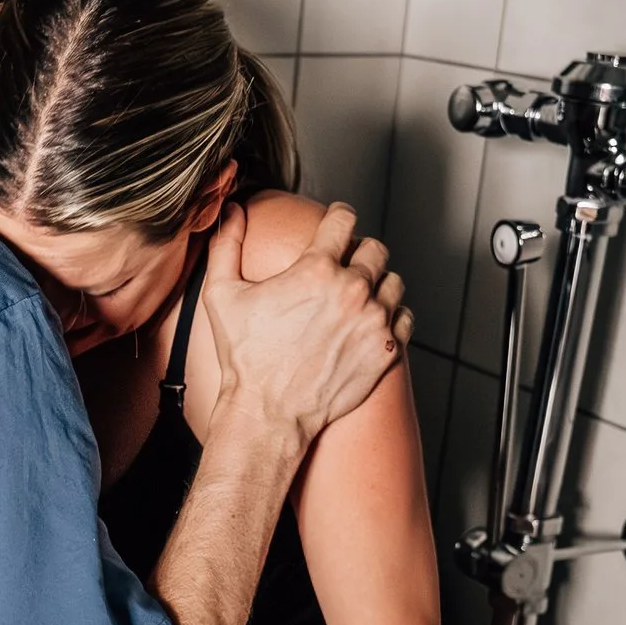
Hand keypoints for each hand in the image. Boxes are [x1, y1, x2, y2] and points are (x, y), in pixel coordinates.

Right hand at [201, 200, 409, 445]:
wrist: (269, 414)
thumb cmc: (244, 358)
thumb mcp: (222, 297)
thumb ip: (226, 246)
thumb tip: (231, 210)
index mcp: (317, 269)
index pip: (344, 219)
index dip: (338, 217)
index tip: (336, 224)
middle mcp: (353, 290)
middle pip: (374, 248)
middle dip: (358, 252)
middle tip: (344, 266)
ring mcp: (374, 321)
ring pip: (393, 281)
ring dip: (377, 283)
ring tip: (357, 296)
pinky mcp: (387, 350)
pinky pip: (404, 317)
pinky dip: (390, 316)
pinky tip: (369, 322)